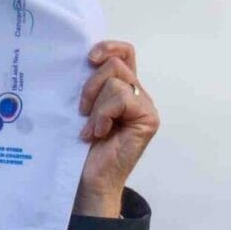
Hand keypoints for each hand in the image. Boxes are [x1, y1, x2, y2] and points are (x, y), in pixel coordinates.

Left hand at [73, 39, 159, 217]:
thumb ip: (91, 85)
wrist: (89, 181)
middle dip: (91, 86)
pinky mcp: (149, 118)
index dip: (108, 48)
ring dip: (96, 106)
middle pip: (116, 64)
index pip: (123, 53)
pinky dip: (104, 114)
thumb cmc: (82, 149)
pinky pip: (121, 98)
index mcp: (123, 89)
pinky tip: (99, 133)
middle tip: (82, 112)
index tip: (88, 59)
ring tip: (91, 129)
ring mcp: (145, 107)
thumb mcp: (83, 109)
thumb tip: (85, 60)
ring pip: (117, 81)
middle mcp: (138, 95)